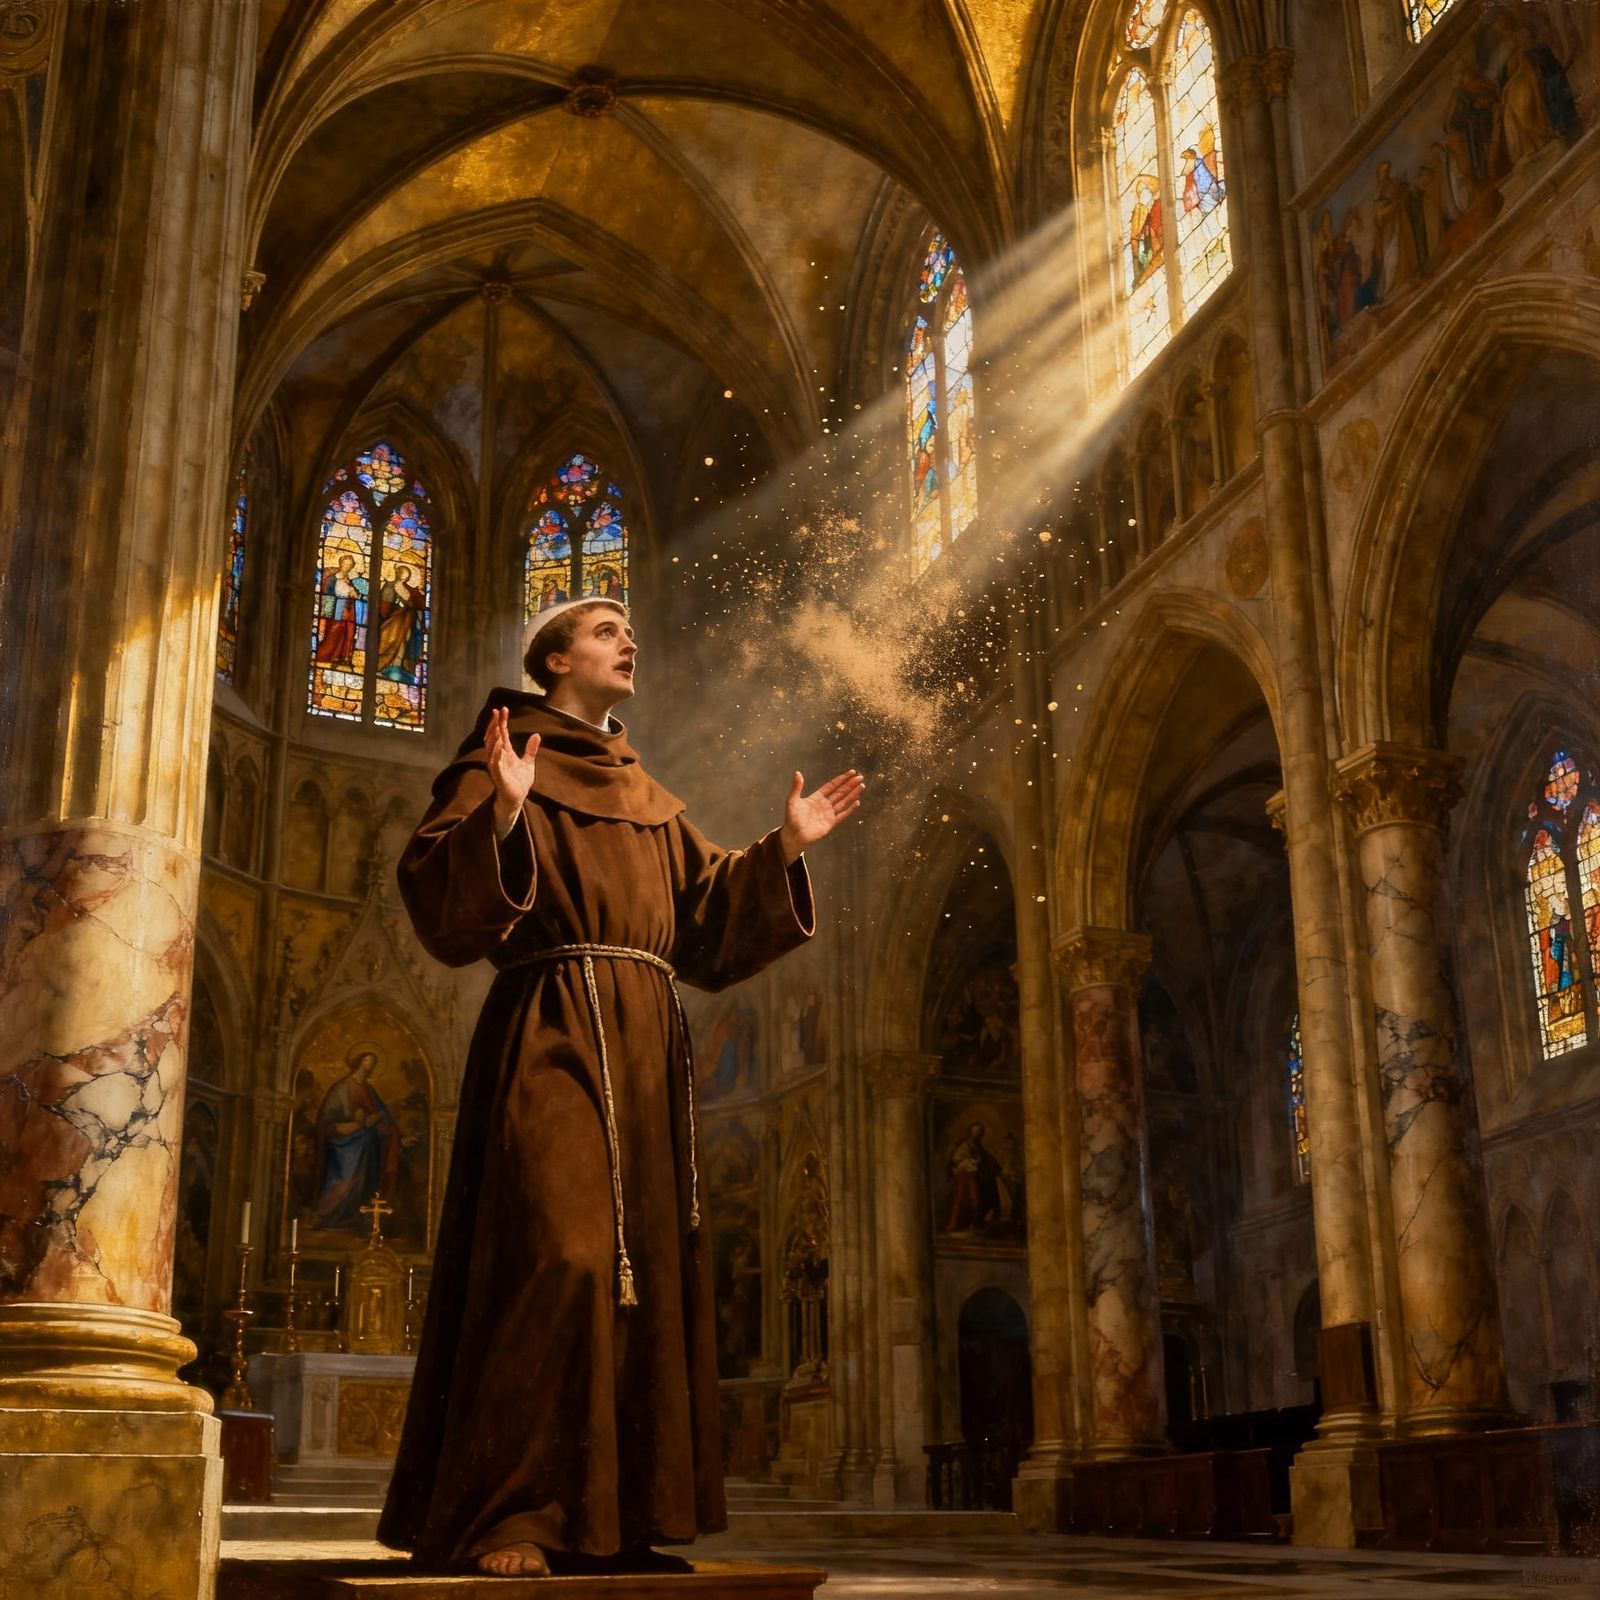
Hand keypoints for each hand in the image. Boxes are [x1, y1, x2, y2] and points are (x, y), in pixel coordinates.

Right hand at [484, 706, 539, 833]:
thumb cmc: (519, 782)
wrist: (517, 799)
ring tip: (496, 725)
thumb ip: (531, 750)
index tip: (503, 709)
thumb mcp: (528, 763)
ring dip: (493, 736)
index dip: (501, 721)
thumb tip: (537, 735)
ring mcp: (496, 766)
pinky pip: (494, 763)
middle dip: (494, 724)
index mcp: (504, 752)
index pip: (501, 733)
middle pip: (493, 737)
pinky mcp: (498, 776)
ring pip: (491, 748)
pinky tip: (499, 744)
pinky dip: (496, 753)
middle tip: (496, 712)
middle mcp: (498, 757)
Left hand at [778, 770, 864, 863]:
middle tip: (860, 777)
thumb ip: (796, 787)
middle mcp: (825, 804)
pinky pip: (843, 815)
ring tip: (862, 786)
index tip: (851, 772)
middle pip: (840, 792)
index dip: (841, 779)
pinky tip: (857, 802)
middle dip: (850, 785)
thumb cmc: (791, 819)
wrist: (794, 836)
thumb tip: (797, 773)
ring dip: (853, 794)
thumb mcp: (792, 801)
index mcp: (817, 797)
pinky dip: (850, 809)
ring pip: (844, 802)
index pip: (832, 786)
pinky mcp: (831, 823)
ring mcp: (829, 814)